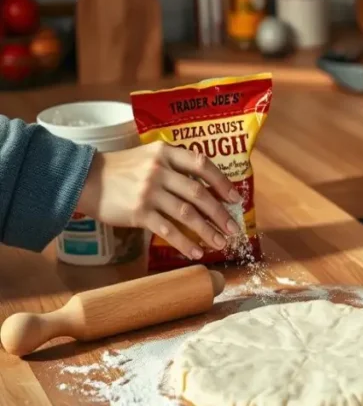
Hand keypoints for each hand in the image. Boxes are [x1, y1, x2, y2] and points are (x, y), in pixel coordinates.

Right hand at [75, 142, 241, 259]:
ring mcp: (149, 192)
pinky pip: (168, 230)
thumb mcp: (149, 157)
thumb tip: (208, 189)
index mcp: (166, 153)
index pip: (202, 165)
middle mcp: (159, 170)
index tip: (235, 198)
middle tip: (234, 228)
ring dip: (207, 231)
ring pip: (187, 214)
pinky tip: (196, 252)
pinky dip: (185, 243)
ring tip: (221, 243)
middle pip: (199, 194)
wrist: (85, 180)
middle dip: (220, 214)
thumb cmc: (122, 170)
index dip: (222, 182)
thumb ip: (175, 167)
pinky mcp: (139, 212)